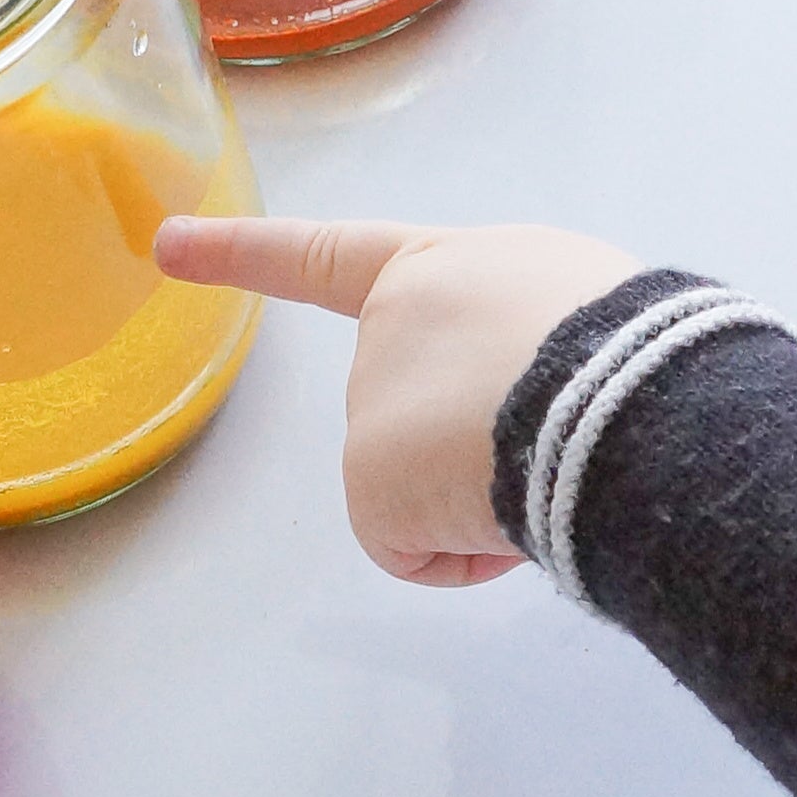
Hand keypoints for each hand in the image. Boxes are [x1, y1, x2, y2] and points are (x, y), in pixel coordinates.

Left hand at [154, 218, 645, 585]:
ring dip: (487, 492)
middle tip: (560, 430)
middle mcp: (393, 320)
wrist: (623, 393)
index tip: (164, 245)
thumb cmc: (631, 349)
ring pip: (427, 485)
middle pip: (420, 413)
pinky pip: (417, 545)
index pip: (330, 256)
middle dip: (477, 445)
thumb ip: (526, 344)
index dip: (246, 252)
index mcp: (448, 266)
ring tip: (554, 459)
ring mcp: (372, 398)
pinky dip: (464, 551)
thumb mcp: (583, 312)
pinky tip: (515, 514)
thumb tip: (520, 434)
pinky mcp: (368, 478)